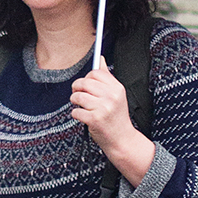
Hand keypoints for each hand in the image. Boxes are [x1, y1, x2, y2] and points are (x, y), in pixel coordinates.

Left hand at [70, 58, 155, 187]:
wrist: (122, 140)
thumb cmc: (116, 117)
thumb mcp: (116, 95)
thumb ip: (107, 77)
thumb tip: (100, 58)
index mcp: (117, 88)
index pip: (96, 72)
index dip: (87, 77)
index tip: (85, 84)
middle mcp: (111, 96)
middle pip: (85, 82)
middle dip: (77, 88)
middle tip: (77, 94)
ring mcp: (103, 108)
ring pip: (78, 96)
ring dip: (75, 101)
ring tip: (80, 106)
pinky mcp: (94, 120)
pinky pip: (76, 111)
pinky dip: (76, 114)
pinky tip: (83, 117)